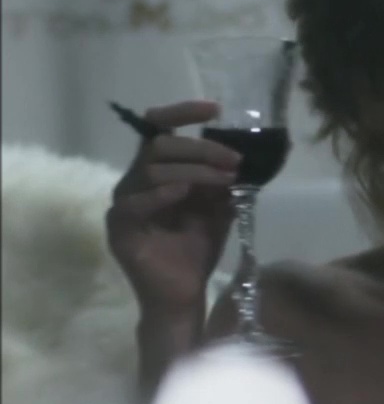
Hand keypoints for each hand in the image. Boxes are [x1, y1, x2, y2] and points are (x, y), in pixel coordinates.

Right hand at [106, 100, 241, 320]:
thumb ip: (223, 182)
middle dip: (201, 149)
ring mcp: (124, 204)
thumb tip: (243, 155)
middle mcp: (136, 182)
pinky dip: (160, 194)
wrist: (184, 294)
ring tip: (224, 179)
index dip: (183, 113)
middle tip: (234, 160)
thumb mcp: (218, 209)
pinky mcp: (119, 228)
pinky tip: (182, 193)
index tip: (216, 108)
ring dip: (192, 170)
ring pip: (150, 170)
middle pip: (159, 146)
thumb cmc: (196, 250)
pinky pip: (133, 203)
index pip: (159, 129)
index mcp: (157, 173)